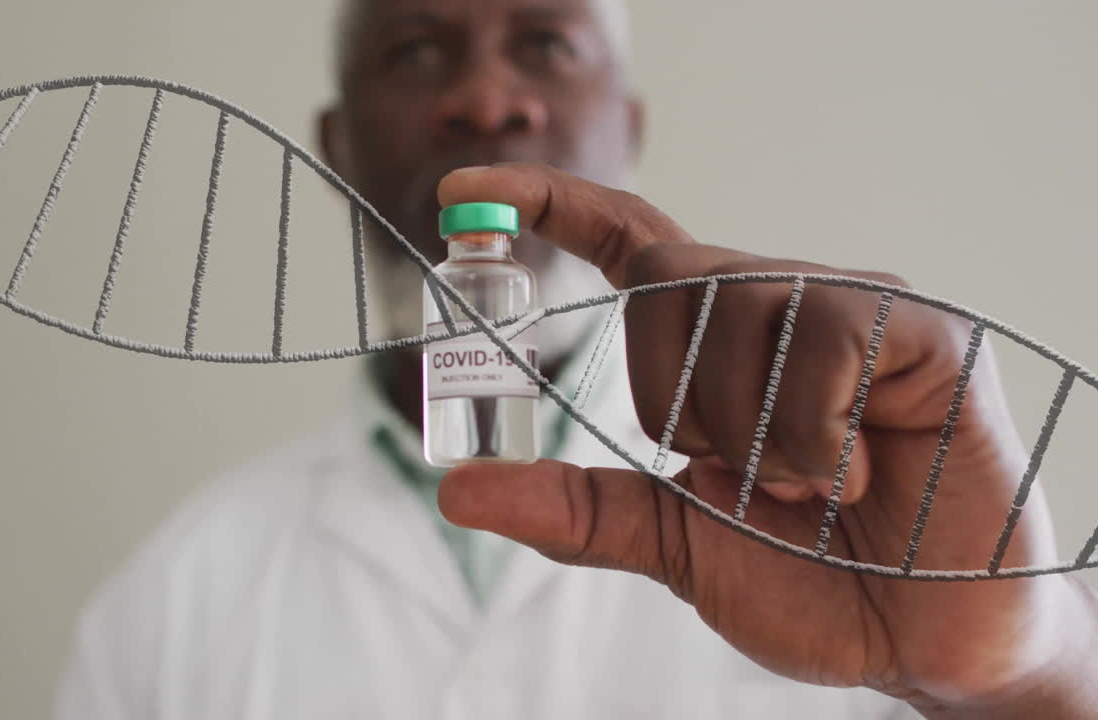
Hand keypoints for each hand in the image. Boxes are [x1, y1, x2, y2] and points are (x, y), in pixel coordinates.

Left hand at [435, 163, 1097, 717]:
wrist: (924, 640)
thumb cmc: (810, 584)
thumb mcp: (671, 543)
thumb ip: (576, 509)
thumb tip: (458, 489)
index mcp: (716, 341)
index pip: (626, 243)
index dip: (546, 205)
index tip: (460, 192)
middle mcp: (779, 302)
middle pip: (662, 287)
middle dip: (679, 408)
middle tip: (751, 481)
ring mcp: (851, 306)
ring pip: (735, 310)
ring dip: (755, 438)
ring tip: (815, 488)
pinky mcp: (920, 328)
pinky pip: (822, 342)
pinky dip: (815, 438)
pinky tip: (858, 475)